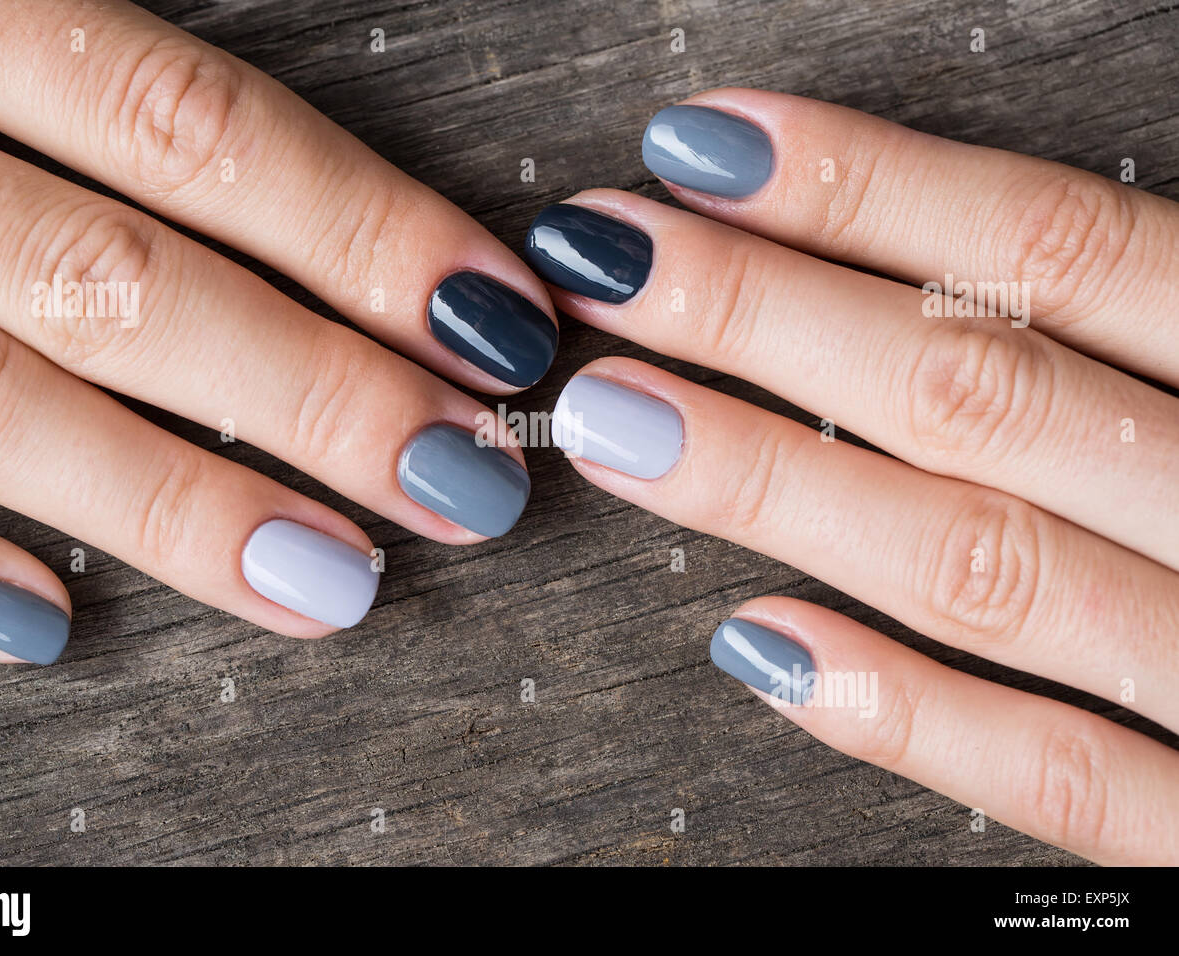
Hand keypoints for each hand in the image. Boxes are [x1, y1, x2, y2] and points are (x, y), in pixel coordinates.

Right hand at [0, 0, 555, 663]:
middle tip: (457, 478)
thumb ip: (73, 59)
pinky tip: (38, 620)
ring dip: (162, 502)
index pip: (183, 122)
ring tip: (325, 580)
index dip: (356, 231)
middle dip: (307, 394)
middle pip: (108, 272)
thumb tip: (288, 203)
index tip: (494, 322)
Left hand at [526, 89, 1178, 863]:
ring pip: (987, 564)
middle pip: (982, 388)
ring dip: (782, 488)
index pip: (1061, 248)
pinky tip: (758, 651)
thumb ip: (1165, 323)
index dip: (866, 191)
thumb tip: (999, 243)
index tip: (701, 150)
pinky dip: (913, 716)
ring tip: (616, 421)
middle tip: (606, 261)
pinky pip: (1064, 784)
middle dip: (769, 317)